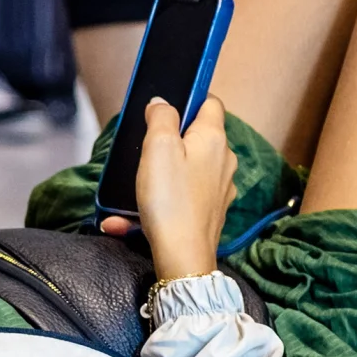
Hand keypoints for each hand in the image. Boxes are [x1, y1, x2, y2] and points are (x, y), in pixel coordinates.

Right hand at [101, 95, 238, 285]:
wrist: (183, 257)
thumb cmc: (171, 200)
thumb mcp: (158, 148)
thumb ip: (161, 118)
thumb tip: (162, 103)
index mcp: (214, 138)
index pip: (210, 102)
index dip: (188, 99)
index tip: (163, 111)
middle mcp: (224, 160)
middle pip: (197, 136)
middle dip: (171, 139)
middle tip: (145, 150)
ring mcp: (220, 187)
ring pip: (188, 168)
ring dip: (161, 174)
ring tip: (134, 188)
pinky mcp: (211, 210)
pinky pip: (183, 196)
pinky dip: (162, 201)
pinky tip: (132, 218)